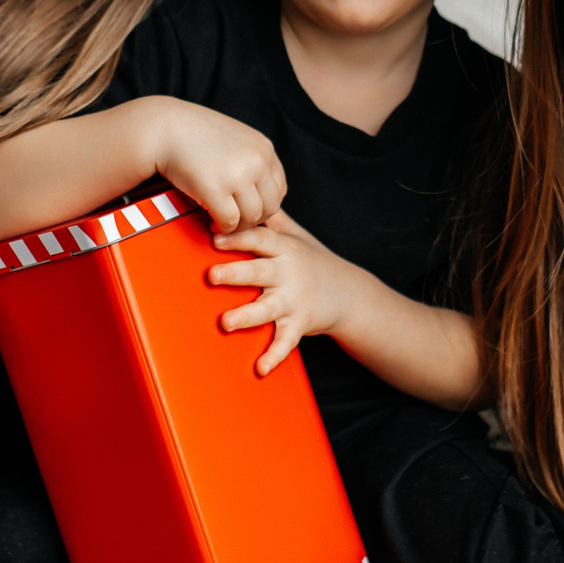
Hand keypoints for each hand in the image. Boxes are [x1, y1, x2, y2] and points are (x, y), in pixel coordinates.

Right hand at [149, 99, 286, 233]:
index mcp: (264, 148)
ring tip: (222, 223)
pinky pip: (230, 221)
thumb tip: (259, 190)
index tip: (246, 209)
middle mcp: (257, 161)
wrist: (164, 128)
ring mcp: (238, 176)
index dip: (264, 204)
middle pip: (270, 207)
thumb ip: (251, 159)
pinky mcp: (215, 189)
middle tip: (235, 221)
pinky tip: (212, 223)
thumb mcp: (235, 139)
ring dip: (238, 226)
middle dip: (253, 219)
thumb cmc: (195, 134)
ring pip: (252, 217)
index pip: (278, 189)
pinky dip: (223, 228)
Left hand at [207, 210, 357, 374]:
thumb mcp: (299, 237)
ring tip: (226, 323)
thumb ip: (273, 220)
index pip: (260, 240)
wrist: (352, 295)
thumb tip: (248, 194)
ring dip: (246, 316)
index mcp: (285, 250)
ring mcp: (295, 300)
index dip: (238, 237)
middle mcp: (289, 273)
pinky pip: (286, 342)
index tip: (214, 236)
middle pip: (260, 272)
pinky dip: (274, 356)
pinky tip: (260, 368)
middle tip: (212, 275)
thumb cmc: (316, 262)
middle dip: (236, 273)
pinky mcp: (301, 323)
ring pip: (268, 309)